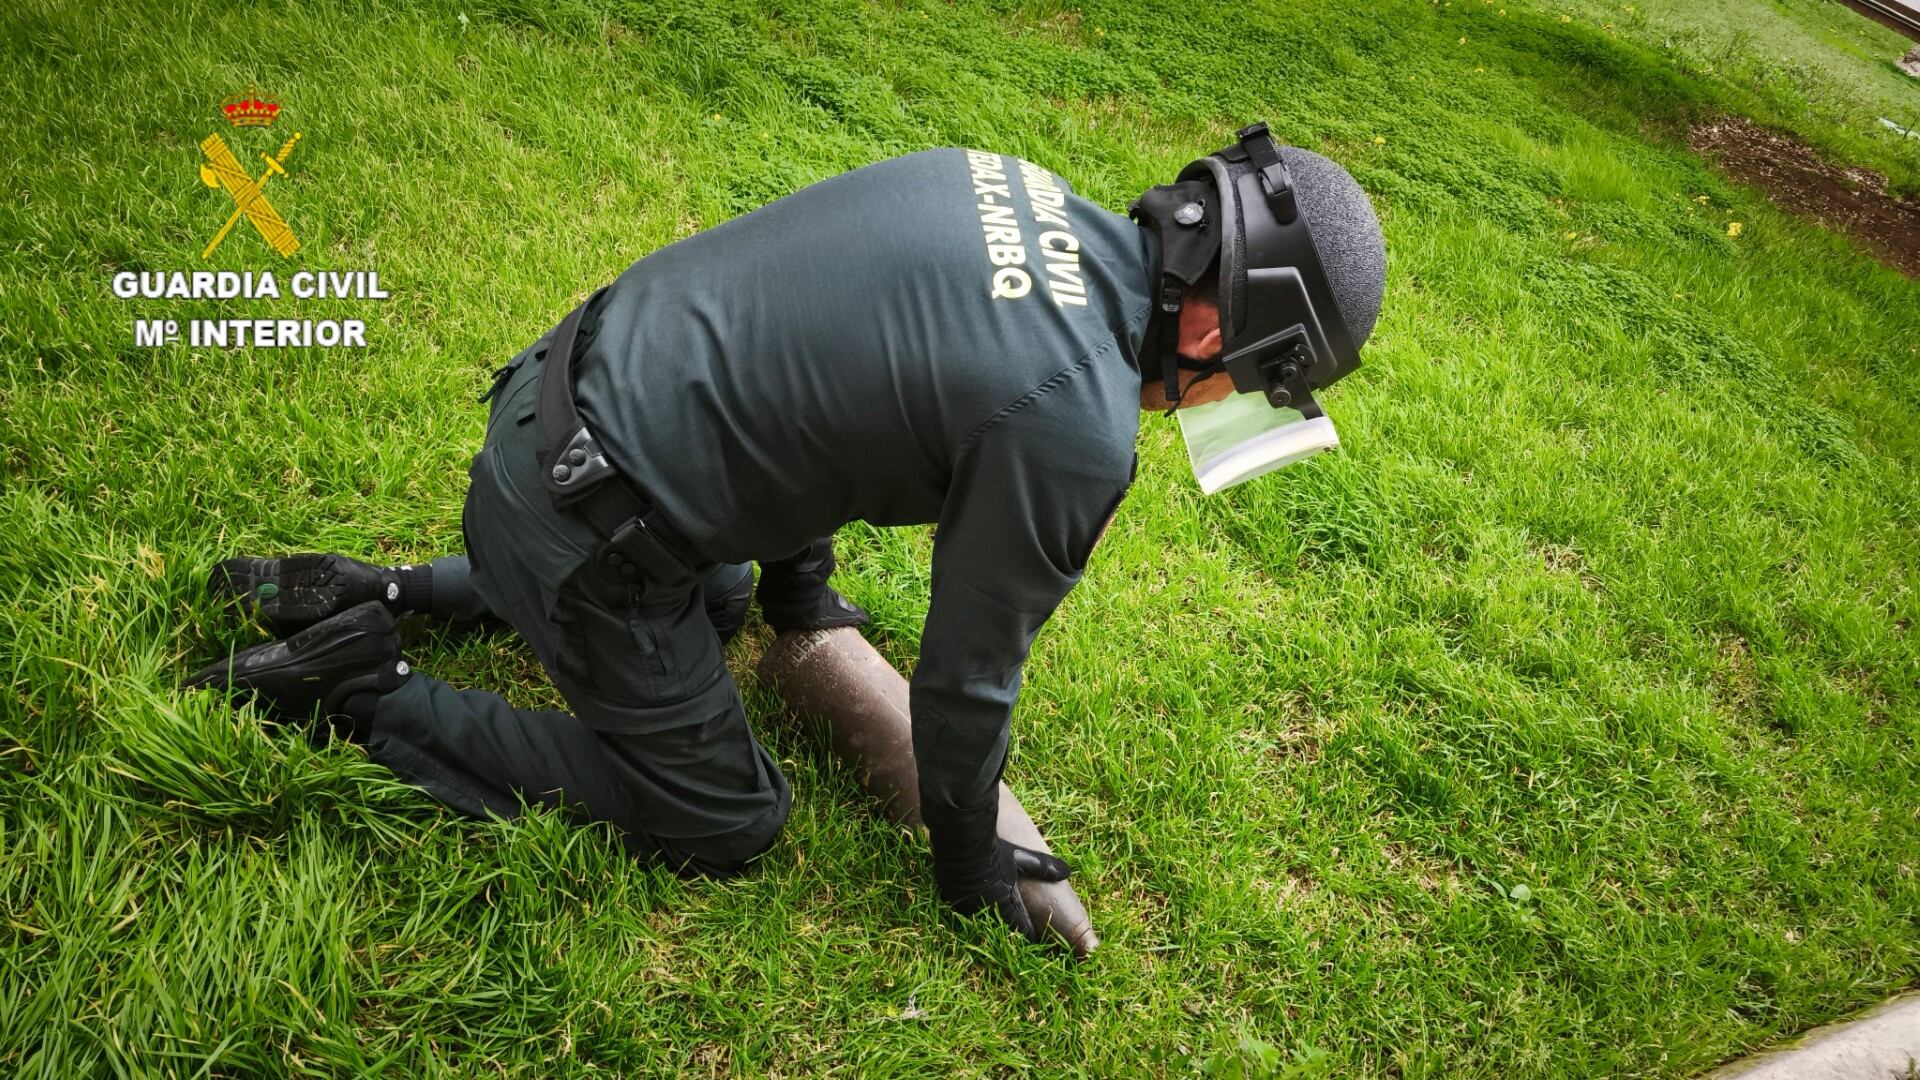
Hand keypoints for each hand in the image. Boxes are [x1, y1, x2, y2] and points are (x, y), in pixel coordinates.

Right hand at [927, 824, 1071, 941]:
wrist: (960, 841)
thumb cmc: (993, 851)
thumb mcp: (1021, 858)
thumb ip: (1043, 867)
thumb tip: (1067, 871)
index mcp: (1005, 905)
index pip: (1022, 930)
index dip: (1029, 932)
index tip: (1037, 933)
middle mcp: (984, 911)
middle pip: (1001, 926)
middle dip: (1009, 925)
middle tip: (1018, 923)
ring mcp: (965, 907)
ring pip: (981, 918)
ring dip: (989, 916)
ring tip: (996, 911)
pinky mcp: (950, 898)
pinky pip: (964, 908)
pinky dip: (971, 905)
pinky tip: (975, 897)